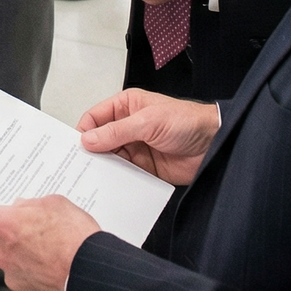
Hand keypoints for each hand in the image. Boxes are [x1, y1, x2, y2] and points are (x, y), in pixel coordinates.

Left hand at [0, 195, 99, 290]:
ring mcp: (12, 276)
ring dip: (24, 258)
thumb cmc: (75, 238)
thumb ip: (31, 205)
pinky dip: (36, 277)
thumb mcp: (55, 203)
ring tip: (51, 255)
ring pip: (12, 262)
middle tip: (37, 233)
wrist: (92, 275)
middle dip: (13, 236)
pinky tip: (54, 272)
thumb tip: (22, 209)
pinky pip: (25, 281)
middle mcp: (2, 252)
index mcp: (4, 225)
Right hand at [77, 89, 218, 185]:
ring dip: (104, 166)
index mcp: (126, 106)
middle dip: (91, 151)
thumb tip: (88, 139)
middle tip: (79, 164)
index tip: (75, 146)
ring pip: (111, 157)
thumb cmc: (186, 121)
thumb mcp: (147, 122)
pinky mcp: (145, 167)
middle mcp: (128, 126)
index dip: (84, 130)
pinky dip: (118, 178)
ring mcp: (136, 147)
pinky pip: (125, 173)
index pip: (96, 117)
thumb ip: (116, 131)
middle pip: (100, 139)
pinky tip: (112, 184)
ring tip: (93, 177)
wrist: (214, 145)